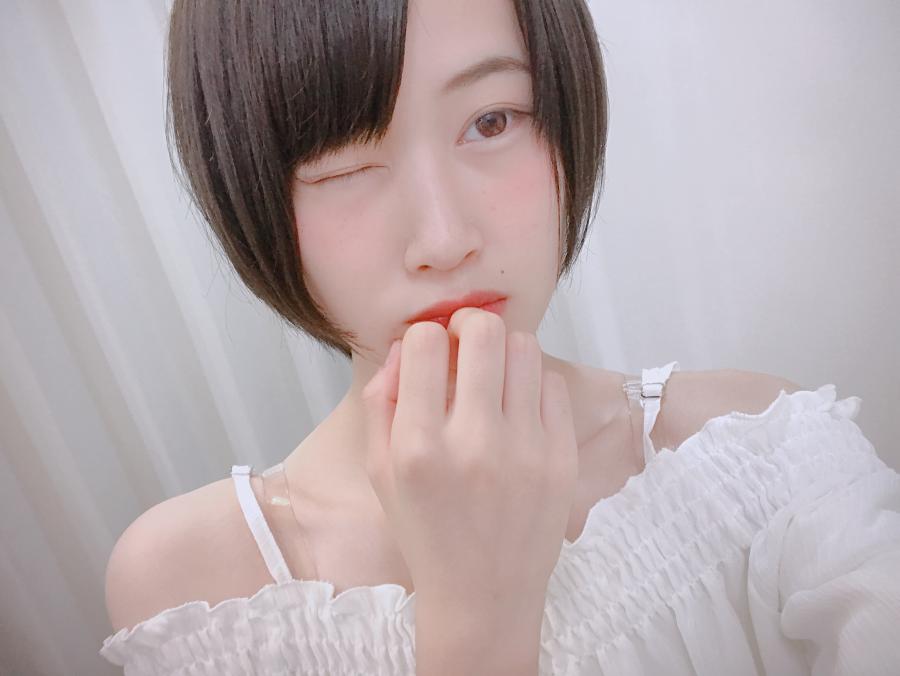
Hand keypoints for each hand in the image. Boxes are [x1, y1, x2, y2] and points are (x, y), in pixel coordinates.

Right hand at [360, 308, 578, 620]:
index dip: (425, 335)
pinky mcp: (561, 459)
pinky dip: (531, 383)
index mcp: (419, 448)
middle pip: (483, 332)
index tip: (430, 349)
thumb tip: (403, 348)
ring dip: (503, 348)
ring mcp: (525, 451)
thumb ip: (380, 403)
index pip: (425, 343)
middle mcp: (474, 443)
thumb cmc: (426, 532)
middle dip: (468, 323)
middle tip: (465, 341)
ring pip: (525, 348)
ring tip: (494, 371)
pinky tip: (518, 405)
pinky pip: (552, 385)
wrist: (484, 596)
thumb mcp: (380, 473)